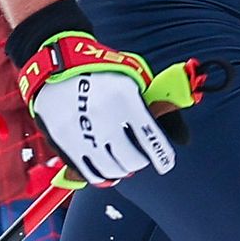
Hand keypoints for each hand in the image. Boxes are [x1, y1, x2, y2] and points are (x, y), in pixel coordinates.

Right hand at [21, 29, 183, 183]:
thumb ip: (160, 107)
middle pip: (132, 160)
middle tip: (137, 156)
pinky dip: (101, 175)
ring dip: (121, 169)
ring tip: (121, 160)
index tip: (165, 163)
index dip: (162, 156)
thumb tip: (184, 139)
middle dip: (139, 161)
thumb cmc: (101, 72)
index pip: (151, 138)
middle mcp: (103, 116)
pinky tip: (106, 168)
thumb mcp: (134, 80)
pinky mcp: (64, 142)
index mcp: (125, 96)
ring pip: (111, 170)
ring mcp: (82, 131)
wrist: (55, 64)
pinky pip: (89, 173)